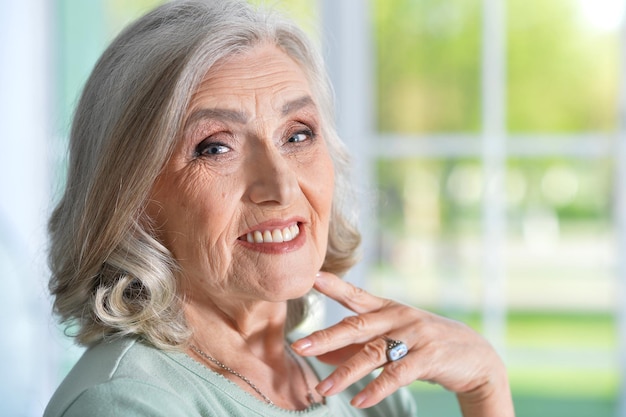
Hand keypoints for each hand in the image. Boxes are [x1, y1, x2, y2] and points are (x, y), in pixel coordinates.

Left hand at [291, 272, 513, 415]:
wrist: (475, 356)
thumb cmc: (425, 344)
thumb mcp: (391, 340)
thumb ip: (357, 346)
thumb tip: (322, 355)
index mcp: (388, 308)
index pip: (356, 295)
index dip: (335, 286)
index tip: (312, 277)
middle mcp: (399, 317)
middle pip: (357, 326)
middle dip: (327, 337)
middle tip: (300, 346)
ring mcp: (415, 336)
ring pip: (373, 353)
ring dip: (346, 373)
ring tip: (323, 389)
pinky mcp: (429, 358)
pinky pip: (397, 374)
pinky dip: (377, 389)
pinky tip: (359, 401)